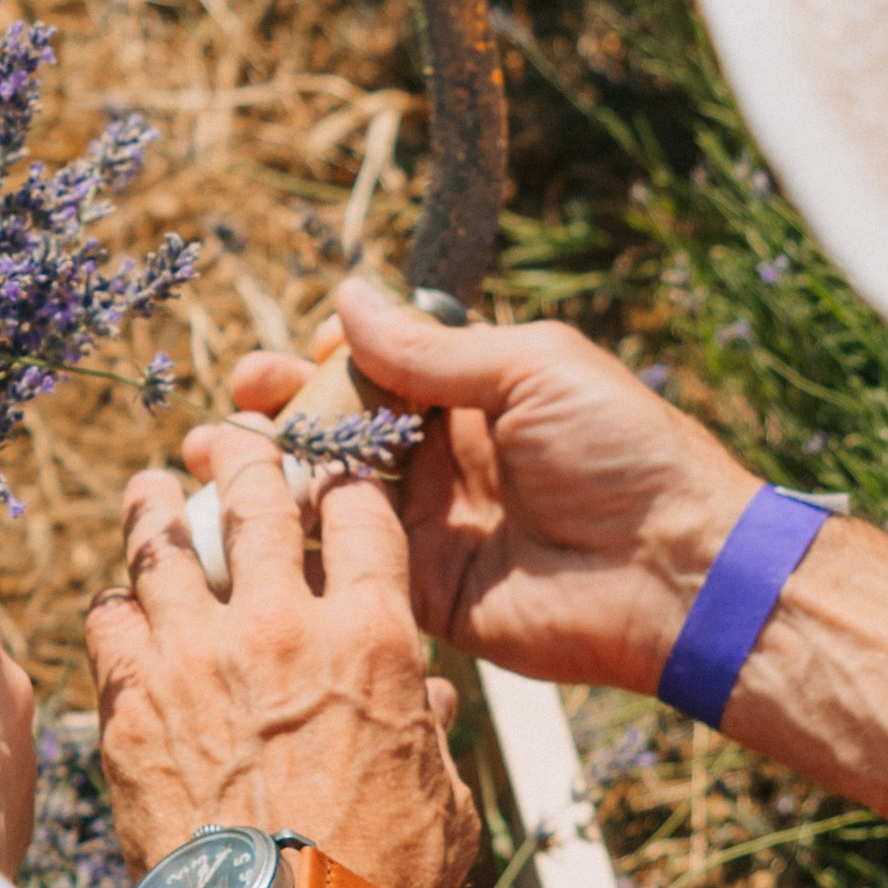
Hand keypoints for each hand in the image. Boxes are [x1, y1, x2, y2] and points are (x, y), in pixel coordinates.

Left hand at [89, 423, 478, 887]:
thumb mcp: (442, 801)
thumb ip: (428, 731)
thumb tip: (428, 698)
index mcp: (373, 638)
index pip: (360, 514)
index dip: (346, 483)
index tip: (330, 476)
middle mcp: (282, 627)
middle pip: (254, 501)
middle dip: (245, 461)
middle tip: (231, 445)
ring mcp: (195, 658)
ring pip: (161, 545)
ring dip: (155, 510)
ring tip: (149, 491)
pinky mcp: (130, 704)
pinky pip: (108, 624)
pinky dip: (113, 609)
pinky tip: (115, 605)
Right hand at [214, 282, 758, 695]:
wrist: (673, 570)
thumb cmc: (623, 453)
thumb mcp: (531, 368)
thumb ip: (431, 347)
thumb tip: (347, 297)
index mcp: (480, 396)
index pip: (385, 367)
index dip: (336, 356)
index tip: (304, 351)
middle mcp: (448, 458)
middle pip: (345, 427)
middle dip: (285, 409)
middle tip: (240, 401)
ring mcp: (432, 525)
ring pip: (333, 491)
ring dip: (273, 470)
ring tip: (214, 452)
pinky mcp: (423, 589)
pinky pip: (347, 561)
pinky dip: (297, 540)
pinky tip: (249, 516)